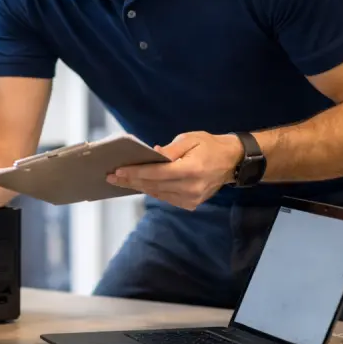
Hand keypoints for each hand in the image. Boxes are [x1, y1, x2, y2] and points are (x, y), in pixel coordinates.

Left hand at [106, 131, 243, 209]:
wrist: (231, 161)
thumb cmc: (209, 145)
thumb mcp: (189, 139)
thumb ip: (169, 150)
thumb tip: (150, 155)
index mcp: (191, 170)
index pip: (156, 173)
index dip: (135, 173)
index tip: (117, 171)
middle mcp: (191, 188)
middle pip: (153, 186)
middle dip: (130, 181)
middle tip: (111, 177)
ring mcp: (192, 199)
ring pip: (157, 194)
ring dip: (138, 187)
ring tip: (120, 181)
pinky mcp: (191, 204)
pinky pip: (165, 198)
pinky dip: (151, 190)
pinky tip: (138, 185)